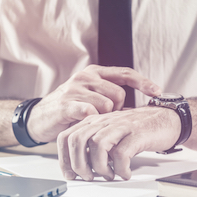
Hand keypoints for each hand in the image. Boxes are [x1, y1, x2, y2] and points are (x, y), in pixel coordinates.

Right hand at [27, 65, 160, 142]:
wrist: (39, 118)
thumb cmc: (69, 109)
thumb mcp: (90, 96)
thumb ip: (109, 95)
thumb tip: (135, 105)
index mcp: (95, 73)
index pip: (125, 73)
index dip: (143, 82)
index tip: (157, 91)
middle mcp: (86, 77)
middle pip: (119, 93)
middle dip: (117, 109)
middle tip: (104, 117)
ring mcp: (75, 88)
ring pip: (107, 104)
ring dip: (103, 118)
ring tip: (91, 121)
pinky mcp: (67, 103)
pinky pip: (90, 112)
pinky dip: (92, 120)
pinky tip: (85, 123)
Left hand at [57, 106, 180, 180]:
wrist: (166, 119)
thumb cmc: (137, 129)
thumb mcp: (110, 133)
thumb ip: (93, 144)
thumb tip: (78, 167)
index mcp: (94, 121)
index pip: (66, 137)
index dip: (64, 158)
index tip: (70, 174)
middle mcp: (104, 121)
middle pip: (77, 140)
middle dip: (79, 164)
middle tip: (89, 177)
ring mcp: (120, 126)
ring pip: (97, 146)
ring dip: (100, 167)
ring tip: (109, 175)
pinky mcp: (136, 134)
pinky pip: (121, 154)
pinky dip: (121, 169)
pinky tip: (125, 173)